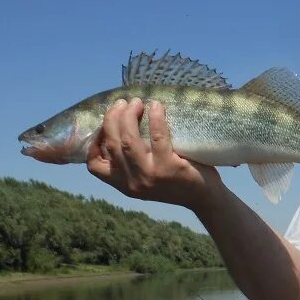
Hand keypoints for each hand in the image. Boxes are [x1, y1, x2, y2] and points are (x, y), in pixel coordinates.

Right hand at [86, 98, 221, 210]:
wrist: (204, 198)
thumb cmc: (175, 182)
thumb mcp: (145, 178)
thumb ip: (130, 162)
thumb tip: (117, 126)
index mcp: (124, 185)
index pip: (95, 166)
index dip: (94, 142)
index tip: (104, 125)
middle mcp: (133, 183)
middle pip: (112, 144)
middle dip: (113, 118)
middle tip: (123, 103)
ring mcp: (150, 176)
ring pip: (129, 140)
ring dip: (129, 116)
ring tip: (136, 102)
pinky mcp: (169, 168)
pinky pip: (157, 137)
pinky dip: (155, 118)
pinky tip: (156, 106)